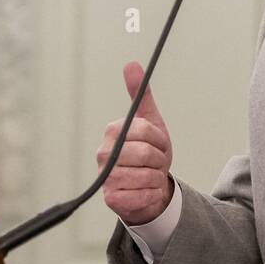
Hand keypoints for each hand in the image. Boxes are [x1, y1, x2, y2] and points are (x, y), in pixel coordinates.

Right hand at [99, 61, 174, 224]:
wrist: (148, 187)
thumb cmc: (149, 154)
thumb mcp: (150, 122)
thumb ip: (141, 95)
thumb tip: (131, 64)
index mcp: (113, 131)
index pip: (147, 131)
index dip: (161, 140)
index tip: (159, 144)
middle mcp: (104, 153)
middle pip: (147, 154)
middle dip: (160, 160)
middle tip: (155, 162)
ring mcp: (106, 177)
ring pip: (147, 176)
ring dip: (157, 178)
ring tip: (150, 176)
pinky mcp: (111, 199)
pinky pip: (144, 195)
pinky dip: (153, 194)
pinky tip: (146, 191)